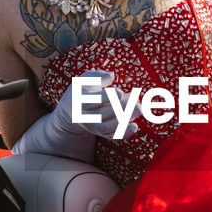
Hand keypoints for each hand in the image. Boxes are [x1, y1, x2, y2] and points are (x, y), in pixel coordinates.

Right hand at [12, 69, 139, 159]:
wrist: (72, 111)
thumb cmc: (83, 89)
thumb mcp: (85, 78)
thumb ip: (98, 75)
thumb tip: (112, 76)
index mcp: (79, 100)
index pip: (94, 101)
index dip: (109, 97)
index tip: (121, 92)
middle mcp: (84, 115)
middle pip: (104, 113)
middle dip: (122, 107)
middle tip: (135, 99)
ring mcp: (92, 126)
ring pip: (108, 126)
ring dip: (125, 118)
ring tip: (139, 108)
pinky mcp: (99, 133)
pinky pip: (111, 135)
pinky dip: (123, 133)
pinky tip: (135, 126)